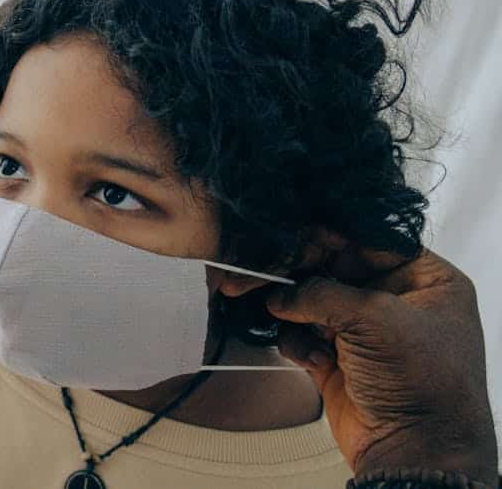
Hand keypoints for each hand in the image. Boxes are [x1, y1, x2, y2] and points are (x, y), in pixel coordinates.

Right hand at [267, 248, 497, 483]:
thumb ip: (323, 291)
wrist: (416, 450)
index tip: (288, 237)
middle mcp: (396, 301)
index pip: (367, 240)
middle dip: (297, 274)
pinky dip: (297, 342)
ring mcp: (365, 331)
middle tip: (261, 273)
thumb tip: (282, 290)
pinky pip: (302, 335)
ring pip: (311, 301)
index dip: (327, 237)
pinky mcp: (338, 359)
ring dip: (294, 310)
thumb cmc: (426, 385)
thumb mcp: (377, 319)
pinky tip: (312, 358)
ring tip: (281, 315)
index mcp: (425, 280)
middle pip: (333, 269)